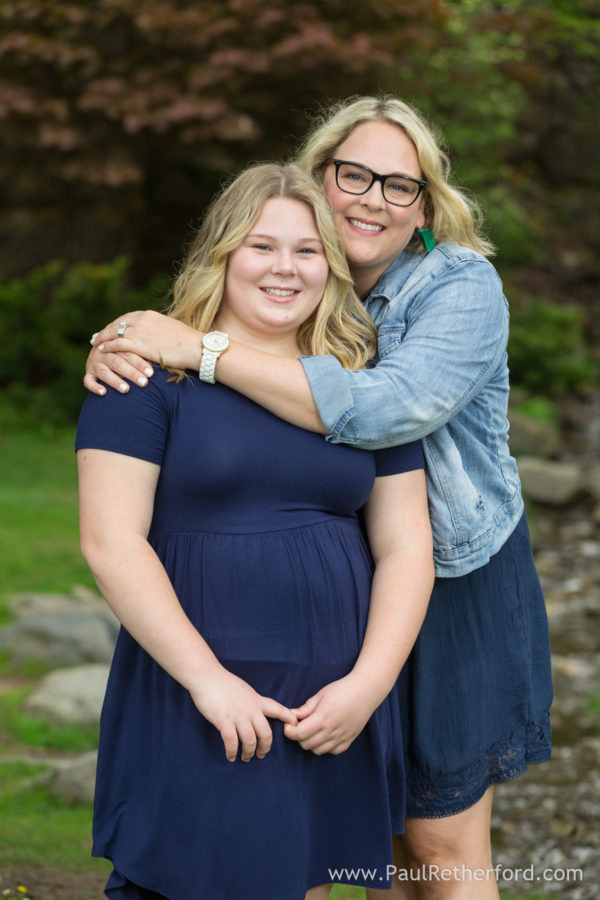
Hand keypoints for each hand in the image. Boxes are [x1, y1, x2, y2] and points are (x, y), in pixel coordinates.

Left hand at [84, 310, 202, 393]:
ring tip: (95, 343)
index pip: (127, 318)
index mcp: (150, 315)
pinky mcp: (139, 345)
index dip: (117, 324)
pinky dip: (108, 346)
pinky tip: (101, 350)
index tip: (111, 328)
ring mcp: (140, 332)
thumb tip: (157, 334)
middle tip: (97, 336)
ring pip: (114, 332)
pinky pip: (118, 344)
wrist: (195, 347)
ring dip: (103, 338)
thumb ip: (159, 329)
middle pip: (118, 323)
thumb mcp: (171, 329)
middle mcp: (142, 320)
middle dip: (106, 330)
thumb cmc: (188, 342)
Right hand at [189, 667, 296, 762]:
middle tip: (261, 755)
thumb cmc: (223, 682)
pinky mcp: (224, 721)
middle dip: (265, 747)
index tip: (296, 725)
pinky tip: (231, 756)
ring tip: (245, 758)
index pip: (278, 709)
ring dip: (249, 752)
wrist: (207, 676)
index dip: (288, 718)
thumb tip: (254, 711)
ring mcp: (238, 716)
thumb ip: (251, 702)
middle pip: (266, 733)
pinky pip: (232, 742)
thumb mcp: (244, 690)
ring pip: (250, 740)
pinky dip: (232, 752)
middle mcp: (251, 709)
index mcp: (257, 700)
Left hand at [283, 674, 380, 755]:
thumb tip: (291, 716)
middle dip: (299, 736)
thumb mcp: (320, 695)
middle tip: (301, 725)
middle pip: (306, 744)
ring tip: (313, 730)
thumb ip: (305, 708)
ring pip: (317, 750)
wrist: (365, 692)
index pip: (299, 734)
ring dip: (311, 743)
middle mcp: (331, 731)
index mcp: (322, 718)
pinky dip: (325, 746)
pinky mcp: (348, 741)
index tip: (290, 724)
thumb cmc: (341, 690)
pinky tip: (326, 735)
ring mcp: (341, 738)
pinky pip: (332, 751)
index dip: (289, 731)